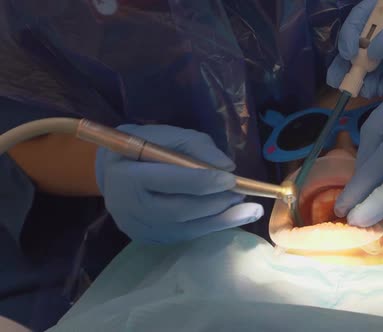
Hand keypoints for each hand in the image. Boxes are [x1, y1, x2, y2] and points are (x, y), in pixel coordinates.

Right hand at [95, 124, 262, 243]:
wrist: (114, 171)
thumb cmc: (143, 147)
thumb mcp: (165, 135)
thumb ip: (195, 145)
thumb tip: (227, 166)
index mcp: (127, 175)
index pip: (170, 180)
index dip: (203, 180)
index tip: (232, 179)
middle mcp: (129, 207)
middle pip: (179, 209)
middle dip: (215, 202)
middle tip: (241, 193)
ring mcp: (139, 227)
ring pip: (186, 228)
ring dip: (221, 218)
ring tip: (248, 208)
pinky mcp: (150, 239)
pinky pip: (186, 235)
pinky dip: (213, 226)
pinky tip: (236, 218)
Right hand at [327, 0, 382, 97]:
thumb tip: (373, 51)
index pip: (364, 16)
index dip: (352, 34)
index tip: (351, 54)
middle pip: (364, 42)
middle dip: (349, 61)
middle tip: (338, 80)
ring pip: (377, 61)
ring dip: (364, 76)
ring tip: (355, 91)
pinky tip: (373, 93)